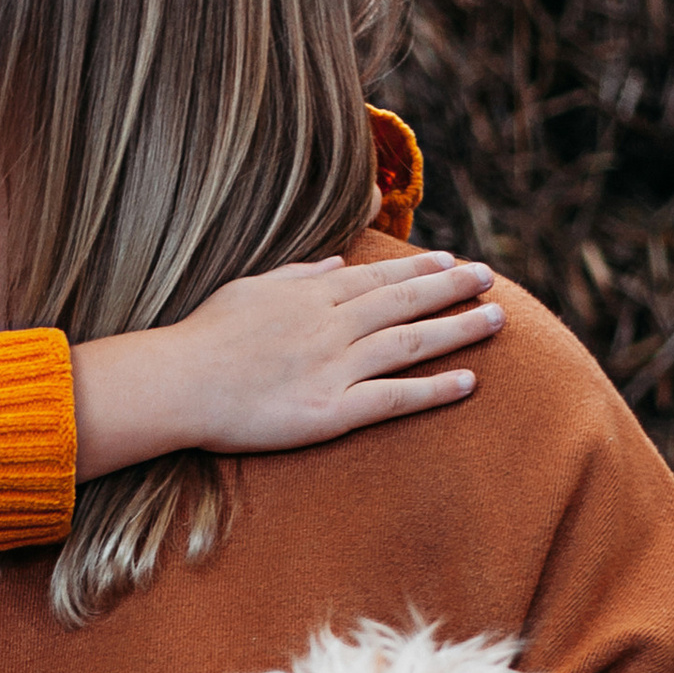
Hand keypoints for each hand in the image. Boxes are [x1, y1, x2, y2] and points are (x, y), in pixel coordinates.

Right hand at [74, 250, 498, 476]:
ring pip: (411, 343)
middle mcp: (332, 325)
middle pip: (405, 301)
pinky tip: (468, 381)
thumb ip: (296, 275)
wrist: (176, 384)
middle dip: (452, 287)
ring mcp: (334, 367)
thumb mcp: (249, 288)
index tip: (451, 260)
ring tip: (497, 319)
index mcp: (311, 294)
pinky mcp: (331, 412)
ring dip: (458, 329)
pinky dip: (434, 389)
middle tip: (490, 279)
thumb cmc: (203, 337)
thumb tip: (334, 263)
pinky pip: (394, 398)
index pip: (378, 276)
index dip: (419, 268)